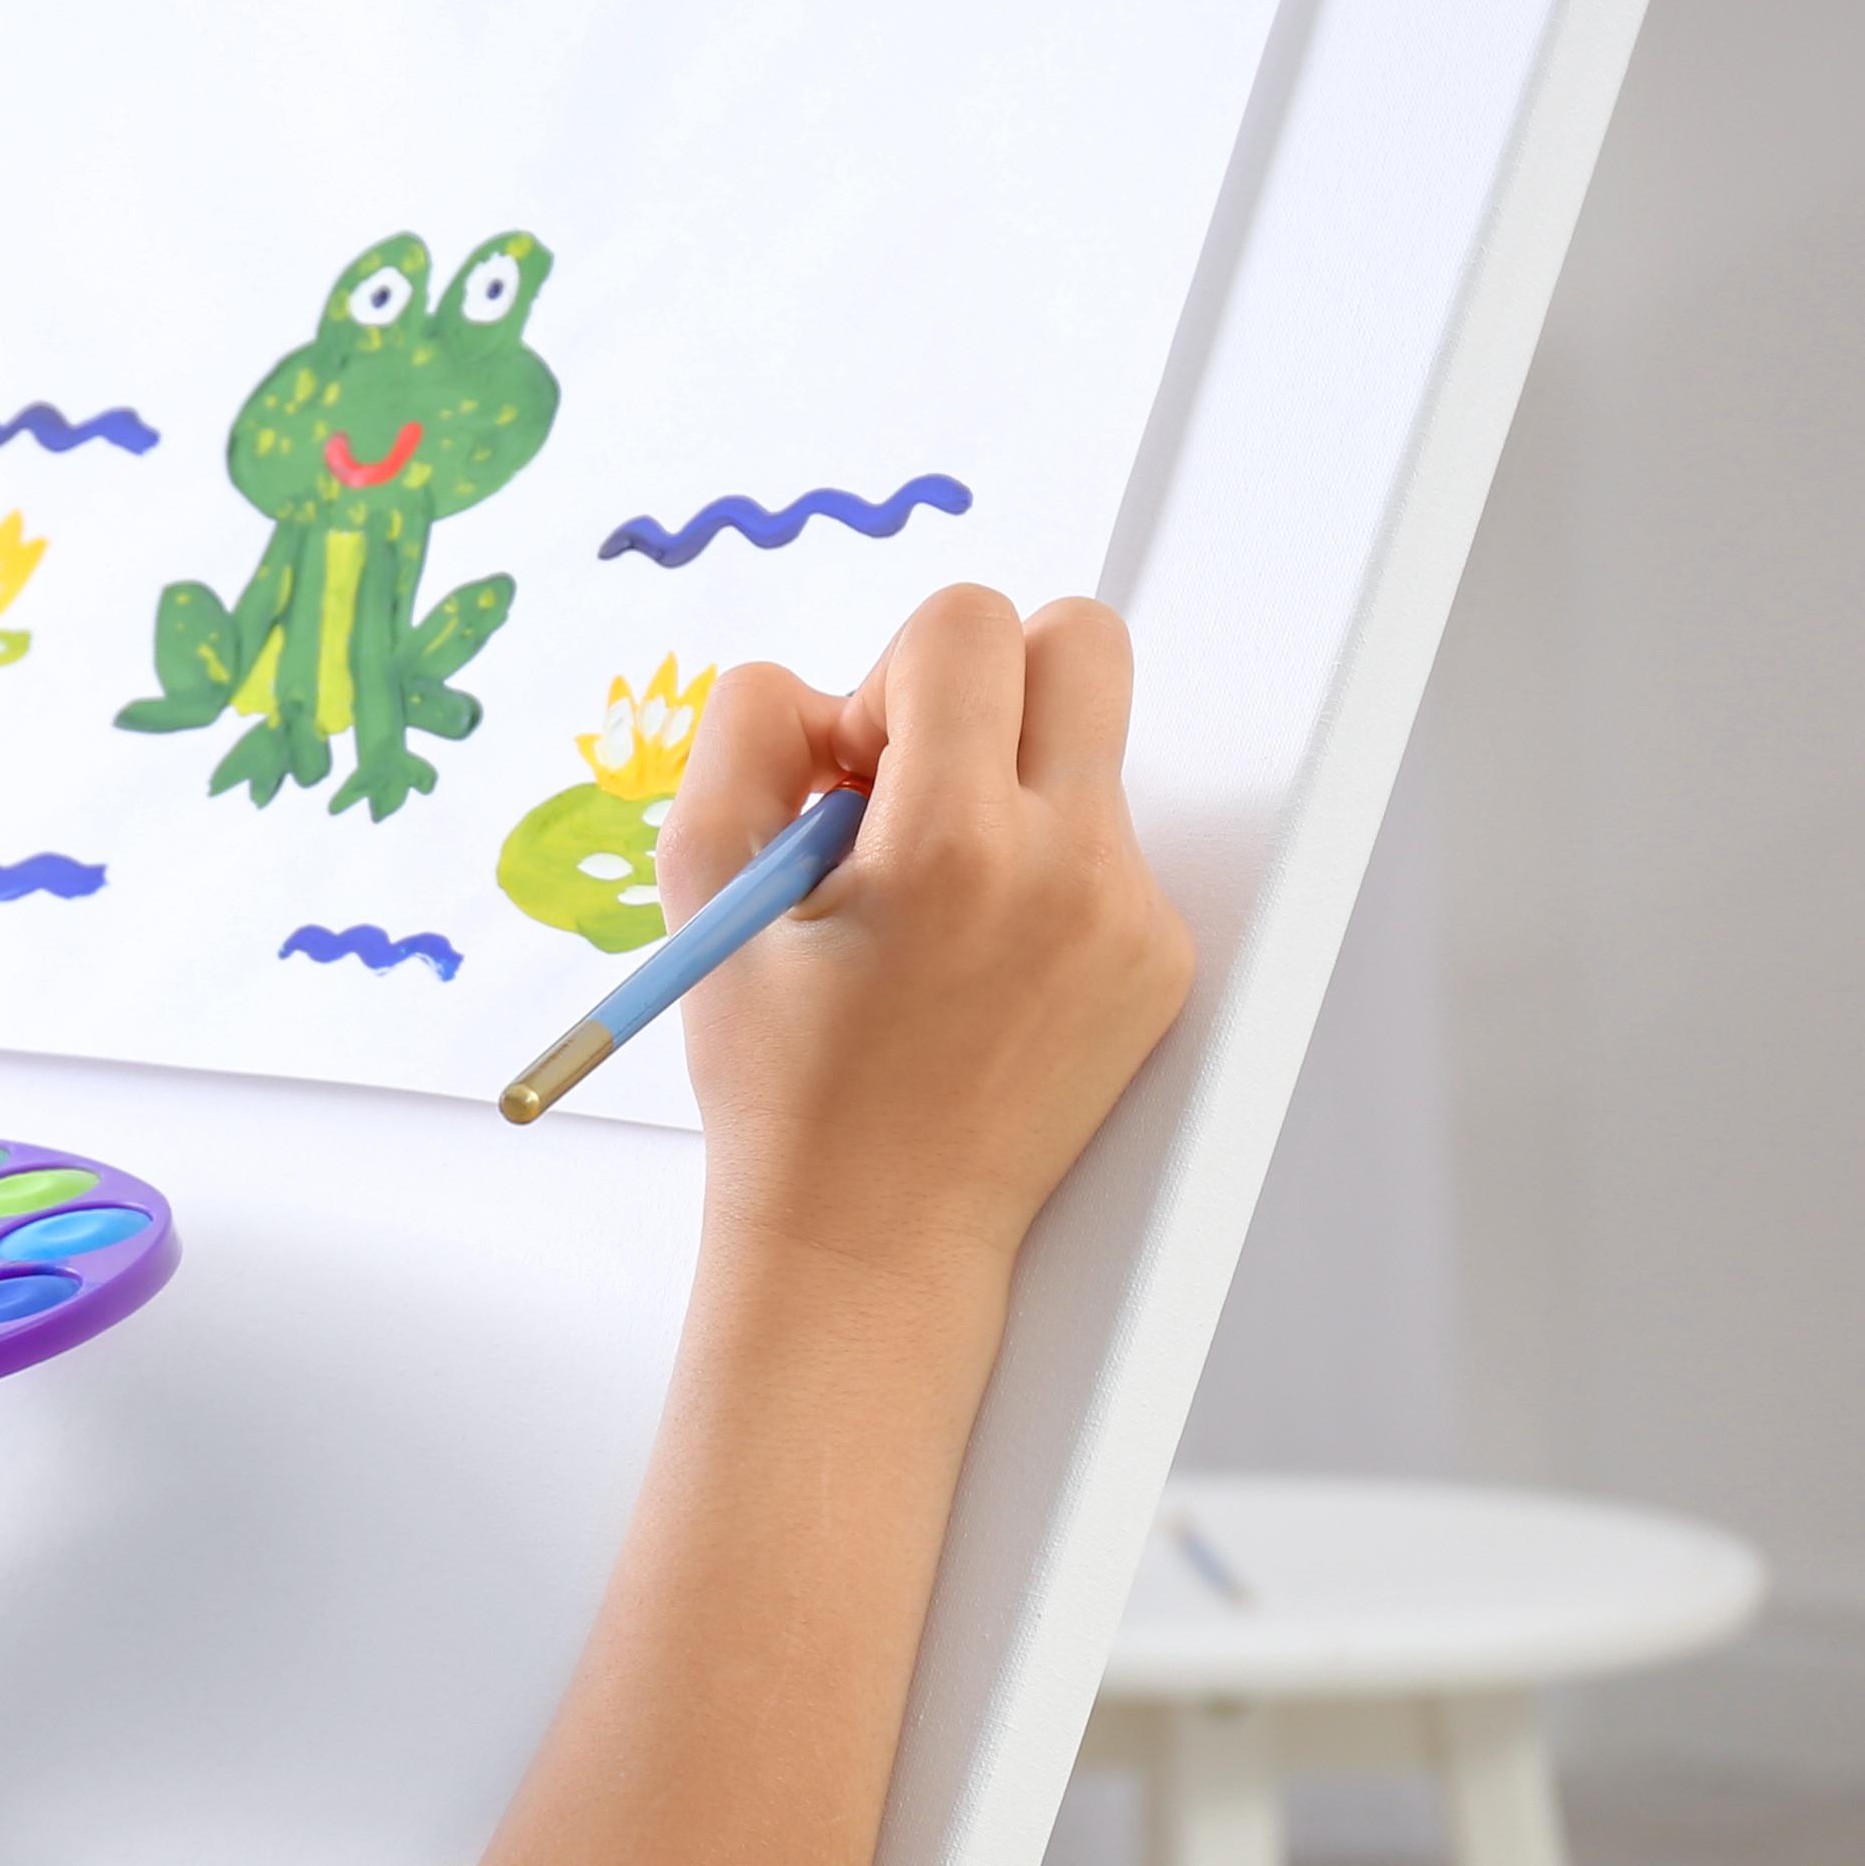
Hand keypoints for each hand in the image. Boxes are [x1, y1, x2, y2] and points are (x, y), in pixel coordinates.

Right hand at [659, 587, 1188, 1286]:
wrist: (873, 1242)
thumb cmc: (780, 1080)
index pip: (966, 623)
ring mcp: (1133, 919)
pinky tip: (972, 962)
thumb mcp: (705, 891)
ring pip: (1089, 748)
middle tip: (918, 776)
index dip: (888, 675)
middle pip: (1083, 641)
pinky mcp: (1159, 963)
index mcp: (954, 844)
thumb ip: (745, 737)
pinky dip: (1037, 867)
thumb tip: (821, 688)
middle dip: (989, 679)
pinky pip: (1106, 842)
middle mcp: (1069, 869)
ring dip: (1006, 781)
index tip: (856, 768)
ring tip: (930, 901)